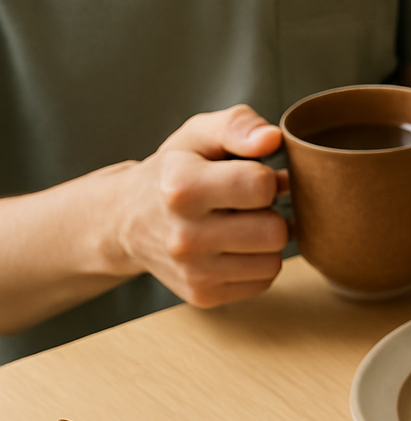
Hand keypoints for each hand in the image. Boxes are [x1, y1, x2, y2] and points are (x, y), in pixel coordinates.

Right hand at [114, 105, 289, 306]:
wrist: (126, 220)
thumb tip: (272, 139)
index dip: (264, 178)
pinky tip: (232, 248)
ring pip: (274, 261)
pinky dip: (256, 264)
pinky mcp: (203, 295)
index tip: (246, 177)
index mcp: (181, 187)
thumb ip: (237, 125)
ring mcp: (192, 271)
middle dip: (268, 214)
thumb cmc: (174, 171)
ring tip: (238, 226)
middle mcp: (183, 235)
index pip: (261, 186)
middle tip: (245, 206)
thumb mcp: (197, 136)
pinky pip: (263, 282)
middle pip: (275, 231)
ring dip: (265, 242)